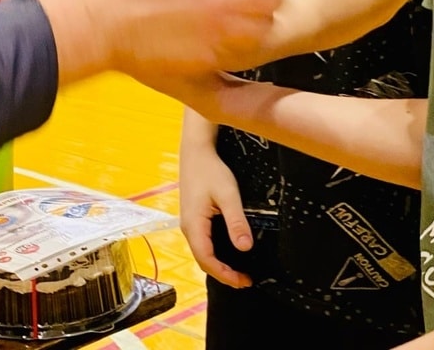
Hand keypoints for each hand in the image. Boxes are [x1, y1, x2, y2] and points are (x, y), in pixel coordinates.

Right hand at [178, 134, 252, 287]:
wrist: (196, 151)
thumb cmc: (210, 170)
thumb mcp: (228, 194)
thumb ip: (236, 221)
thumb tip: (245, 247)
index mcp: (194, 224)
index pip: (206, 260)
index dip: (224, 275)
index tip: (243, 281)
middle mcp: (188, 227)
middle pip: (203, 260)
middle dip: (223, 274)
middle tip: (244, 280)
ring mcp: (189, 222)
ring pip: (202, 252)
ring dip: (219, 265)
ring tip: (238, 270)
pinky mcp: (193, 217)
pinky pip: (202, 243)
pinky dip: (214, 254)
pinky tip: (227, 252)